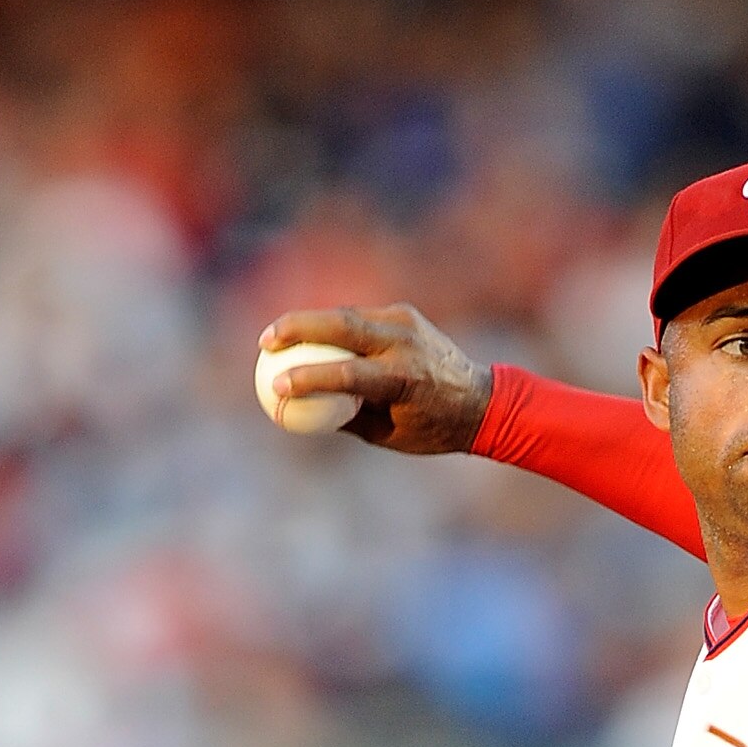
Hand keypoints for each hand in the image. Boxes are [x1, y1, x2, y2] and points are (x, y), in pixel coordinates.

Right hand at [256, 304, 493, 454]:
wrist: (481, 400)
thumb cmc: (432, 429)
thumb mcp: (388, 433)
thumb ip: (346, 417)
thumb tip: (302, 410)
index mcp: (404, 379)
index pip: (347, 373)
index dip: (308, 378)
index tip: (277, 386)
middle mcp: (404, 344)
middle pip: (340, 325)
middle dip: (297, 328)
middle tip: (266, 342)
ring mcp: (405, 322)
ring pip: (346, 314)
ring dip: (309, 321)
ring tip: (276, 335)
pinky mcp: (404, 313)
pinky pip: (359, 316)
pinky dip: (331, 325)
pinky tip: (306, 333)